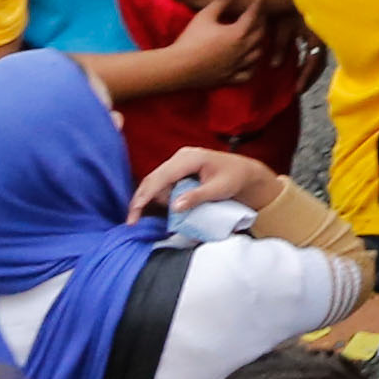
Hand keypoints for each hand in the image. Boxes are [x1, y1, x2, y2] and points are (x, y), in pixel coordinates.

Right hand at [130, 141, 282, 217]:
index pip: (161, 177)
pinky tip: (172, 205)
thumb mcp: (219, 189)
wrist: (246, 173)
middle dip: (141, 200)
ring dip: (154, 200)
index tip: (134, 213)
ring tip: (171, 212)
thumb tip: (174, 206)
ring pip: (156, 183)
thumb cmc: (235, 178)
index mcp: (189, 158)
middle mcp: (181, 157)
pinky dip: (162, 197)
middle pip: (153, 179)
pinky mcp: (179, 171)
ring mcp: (179, 163)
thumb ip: (197, 197)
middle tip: (132, 221)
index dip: (144, 196)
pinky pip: (164, 184)